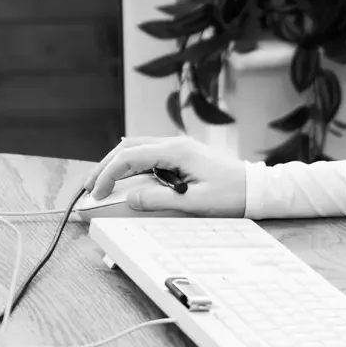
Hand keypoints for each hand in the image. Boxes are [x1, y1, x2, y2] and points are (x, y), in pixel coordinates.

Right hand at [87, 134, 247, 216]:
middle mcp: (174, 144)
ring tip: (101, 182)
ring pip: (137, 147)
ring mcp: (178, 147)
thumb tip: (129, 198)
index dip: (108, 175)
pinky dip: (131, 163)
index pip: (130, 157)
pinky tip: (124, 176)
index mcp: (176, 151)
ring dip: (116, 162)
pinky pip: (149, 153)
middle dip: (105, 165)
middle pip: (128, 147)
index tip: (97, 194)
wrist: (256, 188)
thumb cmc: (232, 194)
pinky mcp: (181, 155)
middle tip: (89, 187)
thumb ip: (160, 200)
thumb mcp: (195, 202)